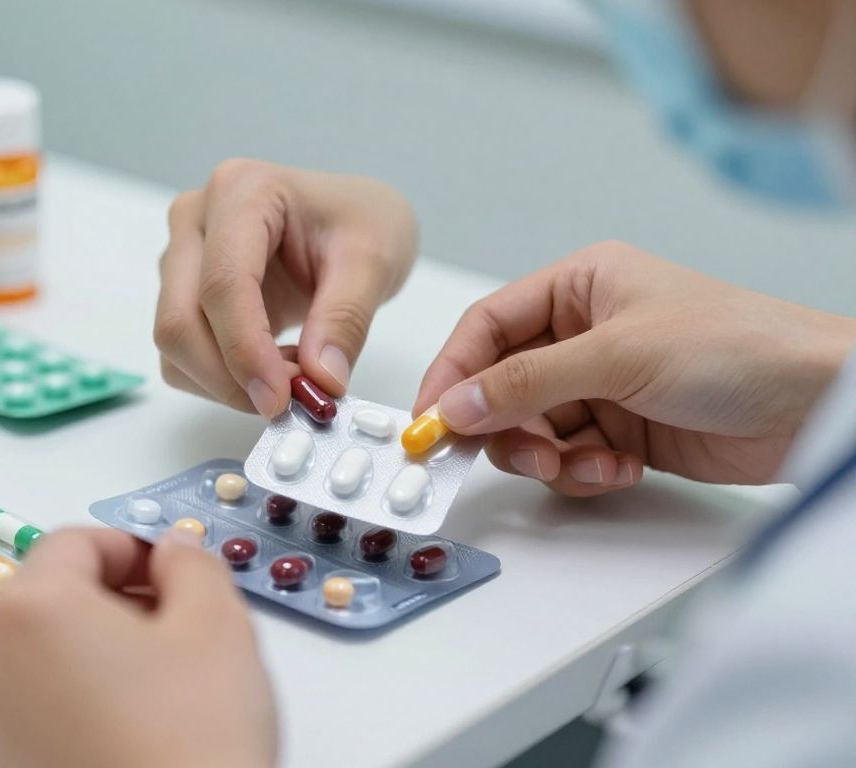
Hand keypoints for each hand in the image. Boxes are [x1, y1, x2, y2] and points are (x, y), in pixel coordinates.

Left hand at [0, 528, 276, 767]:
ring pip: (44, 658)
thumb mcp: (217, 625)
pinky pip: (37, 712)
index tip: (173, 571)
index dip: (133, 547)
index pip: (75, 542)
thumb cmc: (194, 739)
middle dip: (115, 601)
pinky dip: (78, 704)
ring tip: (160, 688)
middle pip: (53, 599)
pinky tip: (133, 730)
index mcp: (35, 609)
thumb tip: (172, 549)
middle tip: (177, 627)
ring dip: (96, 654)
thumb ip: (191, 564)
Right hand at [155, 159, 417, 415]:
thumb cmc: (361, 223)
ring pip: (175, 344)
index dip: (245, 350)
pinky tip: (271, 364)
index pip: (222, 283)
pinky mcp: (181, 293)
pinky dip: (223, 379)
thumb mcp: (374, 261)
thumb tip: (320, 380)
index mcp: (241, 192)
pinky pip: (181, 356)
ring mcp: (181, 256)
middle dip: (230, 377)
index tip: (281, 399)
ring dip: (227, 381)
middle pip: (180, 319)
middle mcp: (195, 219)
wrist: (350, 220)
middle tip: (291, 401)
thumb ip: (346, 319)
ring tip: (293, 371)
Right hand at [414, 241, 855, 496]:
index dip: (453, 372)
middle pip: (502, 386)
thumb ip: (527, 382)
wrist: (819, 403)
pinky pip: (570, 458)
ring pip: (532, 430)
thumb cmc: (740, 346)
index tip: (429, 418)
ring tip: (582, 464)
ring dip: (547, 456)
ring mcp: (604, 385)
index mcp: (580, 287)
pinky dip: (583, 471)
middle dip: (504, 426)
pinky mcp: (625, 431)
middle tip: (512, 454)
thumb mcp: (618, 355)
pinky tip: (620, 468)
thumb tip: (457, 404)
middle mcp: (585, 333)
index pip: (488, 327)